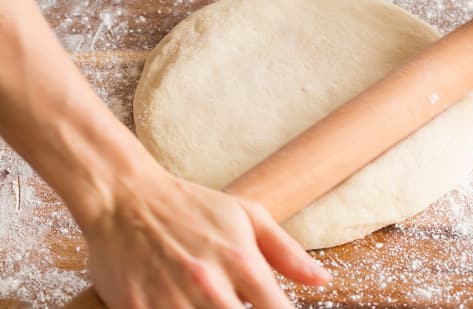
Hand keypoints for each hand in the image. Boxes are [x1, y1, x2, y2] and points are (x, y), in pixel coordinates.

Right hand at [81, 163, 327, 308]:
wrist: (125, 199)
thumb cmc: (190, 208)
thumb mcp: (245, 216)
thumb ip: (286, 252)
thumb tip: (323, 280)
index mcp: (241, 261)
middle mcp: (210, 286)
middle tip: (235, 298)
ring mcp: (171, 303)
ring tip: (206, 299)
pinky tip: (178, 302)